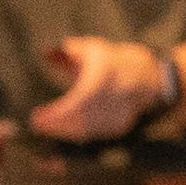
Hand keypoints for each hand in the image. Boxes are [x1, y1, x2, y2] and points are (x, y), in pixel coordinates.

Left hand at [27, 37, 169, 143]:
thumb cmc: (114, 60)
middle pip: (80, 119)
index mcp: (104, 76)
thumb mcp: (91, 49)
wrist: (149, 76)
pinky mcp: (120, 125)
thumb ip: (66, 52)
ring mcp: (119, 114)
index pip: (77, 101)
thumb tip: (44, 52)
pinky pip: (96, 134)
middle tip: (37, 126)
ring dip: (65, 132)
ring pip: (88, 130)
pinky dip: (79, 135)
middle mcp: (113, 97)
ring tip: (46, 128)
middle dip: (56, 126)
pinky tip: (63, 133)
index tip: (36, 117)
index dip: (56, 113)